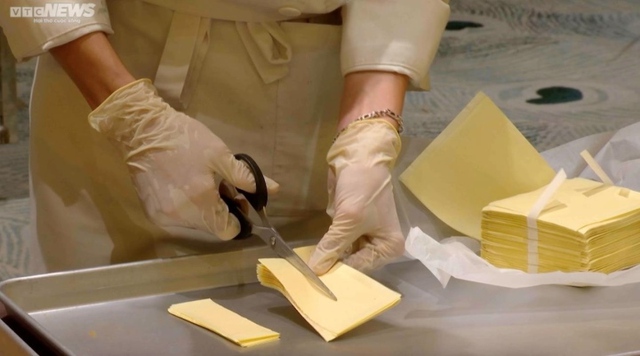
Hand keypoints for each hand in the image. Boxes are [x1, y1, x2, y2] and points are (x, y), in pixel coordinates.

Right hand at [88, 79, 277, 239]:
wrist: (142, 130)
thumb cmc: (184, 139)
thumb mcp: (219, 155)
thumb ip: (245, 177)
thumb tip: (274, 190)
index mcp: (200, 203)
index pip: (227, 231)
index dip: (238, 220)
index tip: (238, 201)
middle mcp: (181, 217)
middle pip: (211, 227)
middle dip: (221, 212)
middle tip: (221, 187)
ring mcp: (163, 217)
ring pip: (194, 224)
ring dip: (204, 210)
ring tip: (202, 184)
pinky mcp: (152, 213)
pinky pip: (178, 218)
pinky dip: (186, 207)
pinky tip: (184, 186)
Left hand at [308, 120, 404, 273]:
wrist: (359, 156)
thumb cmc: (363, 187)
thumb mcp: (349, 219)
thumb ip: (333, 245)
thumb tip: (315, 270)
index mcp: (389, 247)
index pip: (361, 268)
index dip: (340, 273)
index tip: (317, 281)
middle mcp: (378, 246)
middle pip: (352, 264)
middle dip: (332, 267)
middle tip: (308, 279)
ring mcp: (363, 236)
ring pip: (342, 255)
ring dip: (326, 258)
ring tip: (306, 270)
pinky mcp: (349, 227)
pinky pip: (336, 243)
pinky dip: (325, 247)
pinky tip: (311, 255)